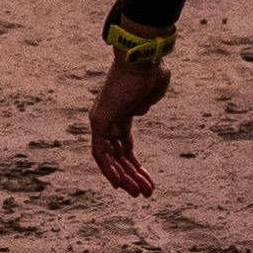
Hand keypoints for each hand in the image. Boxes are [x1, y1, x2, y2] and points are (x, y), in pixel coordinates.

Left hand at [89, 38, 171, 196]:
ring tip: (139, 194)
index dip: (136, 166)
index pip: (125, 147)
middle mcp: (110, 118)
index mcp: (123, 113)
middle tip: (145, 194)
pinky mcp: (99, 121)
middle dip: (133, 176)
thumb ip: (146, 103)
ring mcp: (103, 120)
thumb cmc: (151, 71)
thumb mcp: (153, 92)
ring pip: (110, 158)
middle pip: (119, 155)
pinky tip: (121, 184)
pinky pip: (101, 152)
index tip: (148, 181)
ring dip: (124, 178)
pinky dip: (109, 169)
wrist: (143, 57)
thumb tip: (140, 108)